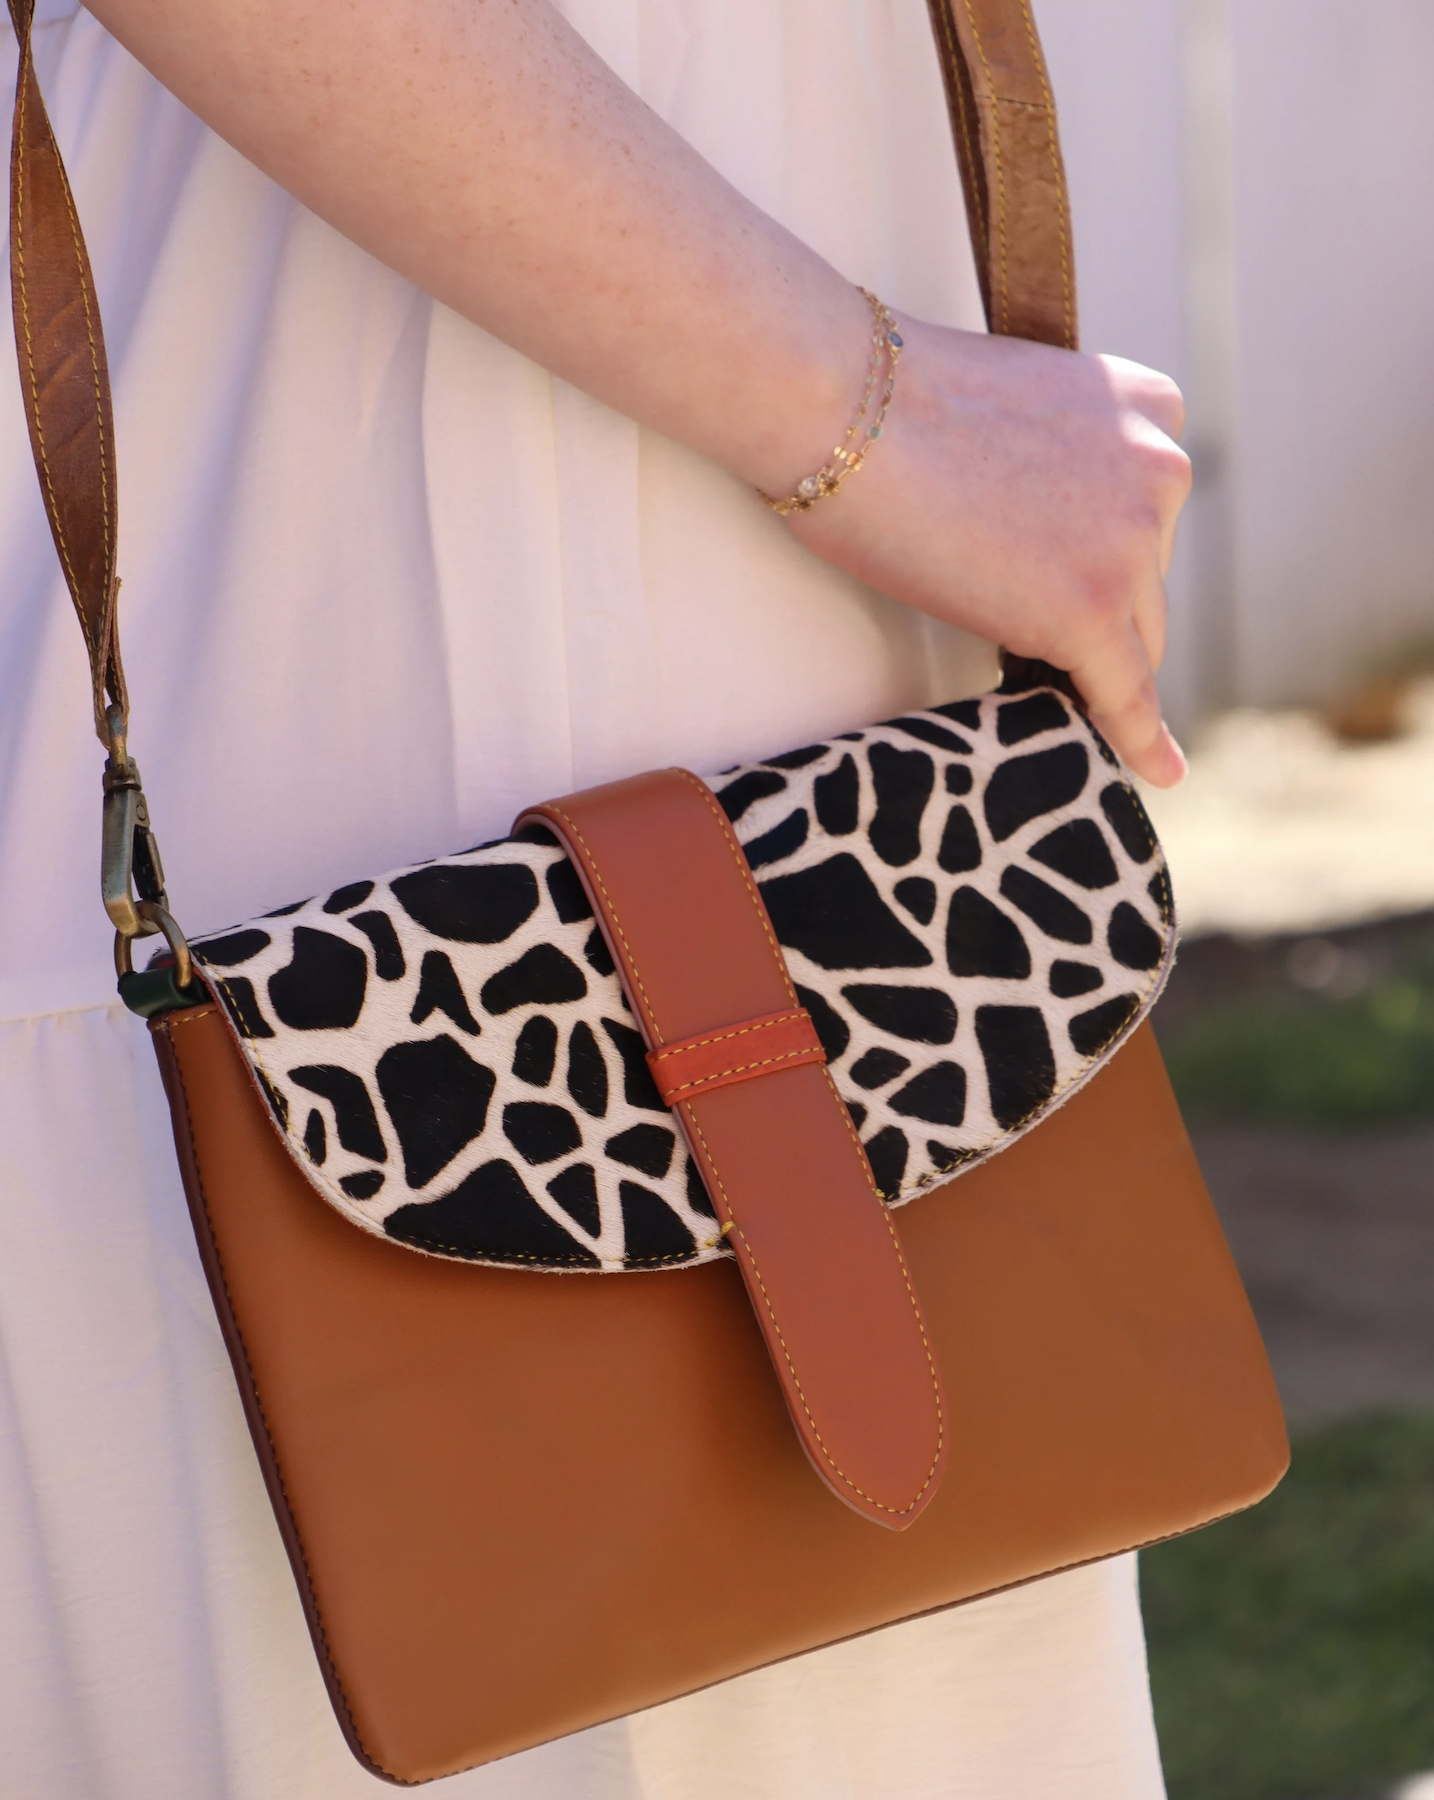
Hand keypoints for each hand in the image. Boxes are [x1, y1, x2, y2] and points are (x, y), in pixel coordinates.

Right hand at [786, 322, 1191, 786]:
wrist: (841, 406)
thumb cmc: (887, 404)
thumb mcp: (1012, 404)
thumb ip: (1054, 455)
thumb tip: (1043, 526)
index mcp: (1147, 405)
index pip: (1146, 514)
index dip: (1095, 555)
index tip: (1058, 574)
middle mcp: (1163, 469)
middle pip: (1144, 583)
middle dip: (1088, 606)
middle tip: (1003, 601)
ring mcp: (1131, 546)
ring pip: (1131, 641)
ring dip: (1081, 655)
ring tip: (990, 629)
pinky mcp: (1087, 612)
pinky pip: (1123, 695)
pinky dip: (1138, 738)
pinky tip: (1160, 772)